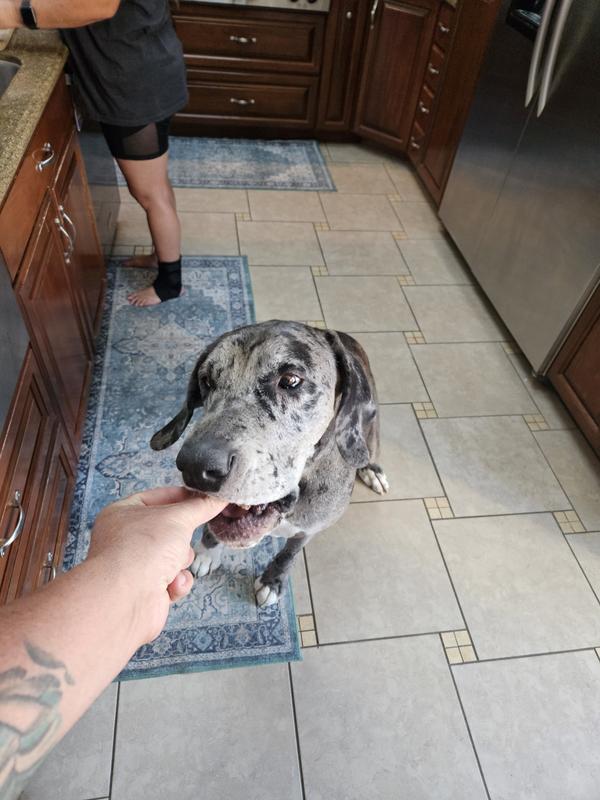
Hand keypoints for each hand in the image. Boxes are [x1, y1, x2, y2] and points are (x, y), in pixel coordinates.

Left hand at [87, 487, 226, 644]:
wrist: (127, 599)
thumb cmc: (142, 549)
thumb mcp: (178, 518)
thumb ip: (200, 507)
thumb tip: (218, 498)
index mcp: (123, 513)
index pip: (157, 497)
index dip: (181, 496)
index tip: (204, 497)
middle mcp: (126, 538)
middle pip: (169, 529)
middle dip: (182, 537)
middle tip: (182, 537)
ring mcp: (136, 565)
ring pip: (175, 556)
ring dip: (180, 561)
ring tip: (172, 565)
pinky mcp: (147, 590)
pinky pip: (173, 580)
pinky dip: (177, 582)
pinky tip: (171, 584)